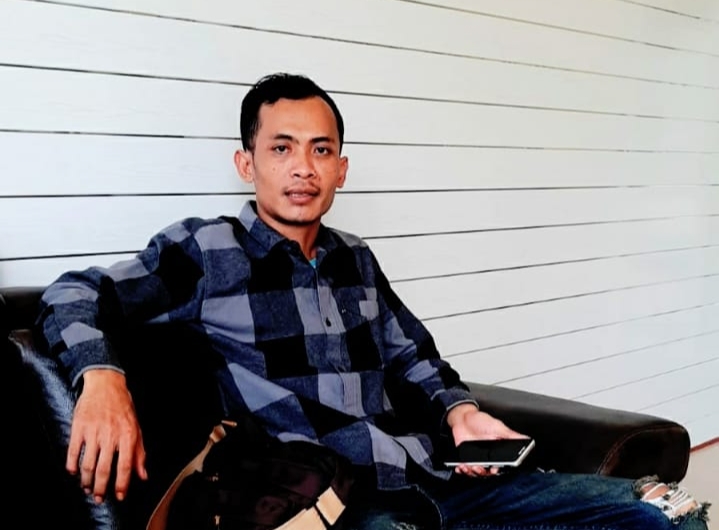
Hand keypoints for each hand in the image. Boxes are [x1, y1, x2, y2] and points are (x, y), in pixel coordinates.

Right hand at [67, 369, 147, 502]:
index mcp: (127, 435)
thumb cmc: (123, 407)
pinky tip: (73, 472)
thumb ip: (139, 453)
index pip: (125, 466)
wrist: (106, 385)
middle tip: (99, 497)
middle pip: (104, 469)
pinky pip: (72, 451)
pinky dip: (71, 465)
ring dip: (86, 480)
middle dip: (101, 487)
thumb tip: (143, 475)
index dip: (122, 484)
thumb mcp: (136, 428)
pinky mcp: (79, 427)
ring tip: (87, 487)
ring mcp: (93, 431)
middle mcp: (110, 435)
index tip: (120, 496)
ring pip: (88, 464)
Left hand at [446, 403, 526, 477]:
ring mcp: (476, 459)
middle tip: (479, 468)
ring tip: (468, 466)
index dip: (498, 469)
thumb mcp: (497, 426)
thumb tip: (526, 439)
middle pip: (487, 472)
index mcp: (496, 452)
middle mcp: (487, 458)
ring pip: (476, 472)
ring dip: (472, 472)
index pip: (500, 465)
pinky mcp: (465, 458)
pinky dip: (462, 470)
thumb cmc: (480, 421)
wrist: (463, 417)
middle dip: (483, 473)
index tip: (494, 468)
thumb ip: (510, 435)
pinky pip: (464, 469)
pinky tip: (460, 467)